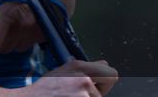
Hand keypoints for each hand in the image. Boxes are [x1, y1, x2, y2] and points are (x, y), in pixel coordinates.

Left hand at [0, 0, 87, 59]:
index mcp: (8, 14)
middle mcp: (23, 27)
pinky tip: (28, 23)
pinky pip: (30, 45)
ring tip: (15, 22)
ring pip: (17, 49)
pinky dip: (25, 39)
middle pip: (3, 48)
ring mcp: (37, 33)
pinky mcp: (48, 35)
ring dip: (12, 41)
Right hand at [3, 59, 118, 96]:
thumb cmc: (46, 88)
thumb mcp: (64, 70)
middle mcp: (84, 80)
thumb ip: (85, 68)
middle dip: (98, 92)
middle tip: (82, 94)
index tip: (99, 84)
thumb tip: (104, 64)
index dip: (106, 80)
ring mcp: (83, 95)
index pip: (111, 73)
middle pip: (107, 90)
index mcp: (79, 67)